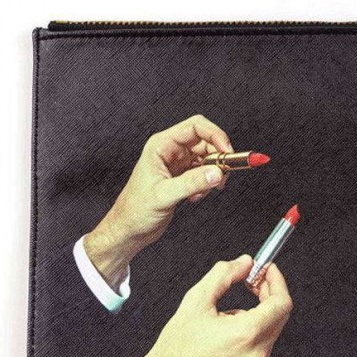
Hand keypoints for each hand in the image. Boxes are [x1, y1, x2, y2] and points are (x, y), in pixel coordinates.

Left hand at [84, 115, 232, 286]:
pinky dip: (207, 183)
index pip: (195, 127)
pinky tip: (196, 197)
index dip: (216, 135)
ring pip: (208, 158)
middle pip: (206, 141)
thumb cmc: (135, 210)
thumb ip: (191, 183)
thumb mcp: (164, 195)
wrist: (129, 229)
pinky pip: (204, 172)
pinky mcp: (183, 176)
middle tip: (222, 175)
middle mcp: (170, 150)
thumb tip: (216, 173)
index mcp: (161, 145)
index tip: (228, 152)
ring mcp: (177, 163)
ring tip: (205, 191)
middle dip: (218, 157)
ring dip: (214, 173)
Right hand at [128, 255, 292, 356]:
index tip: (267, 272)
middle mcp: (256, 356)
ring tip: (225, 321)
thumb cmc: (176, 349)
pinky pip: (260, 355)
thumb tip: (245, 263)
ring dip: (255, 320)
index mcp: (246, 334)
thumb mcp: (196, 301)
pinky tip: (227, 341)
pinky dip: (250, 342)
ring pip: (268, 336)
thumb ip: (224, 274)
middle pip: (278, 318)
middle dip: (267, 296)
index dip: (276, 282)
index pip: (282, 303)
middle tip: (251, 284)